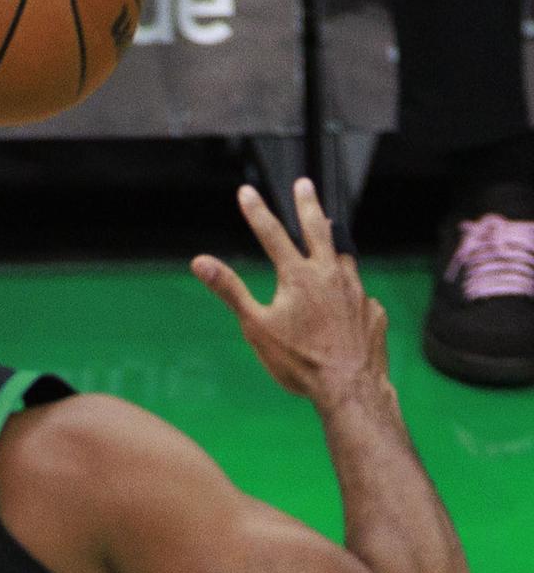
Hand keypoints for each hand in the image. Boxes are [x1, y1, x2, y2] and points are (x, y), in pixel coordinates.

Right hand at [192, 179, 389, 409]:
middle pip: (319, 229)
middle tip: (304, 184)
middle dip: (308, 204)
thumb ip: (230, 289)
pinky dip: (348, 292)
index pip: (272, 234)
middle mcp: (331, 275)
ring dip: (333, 246)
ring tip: (329, 237)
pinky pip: (359, 294)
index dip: (256, 212)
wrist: (351, 387)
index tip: (246, 192)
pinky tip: (344, 304)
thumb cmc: (298, 360)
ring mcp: (357, 291)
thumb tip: (200, 261)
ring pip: (344, 259)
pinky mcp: (373, 311)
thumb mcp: (256, 325)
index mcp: (299, 276)